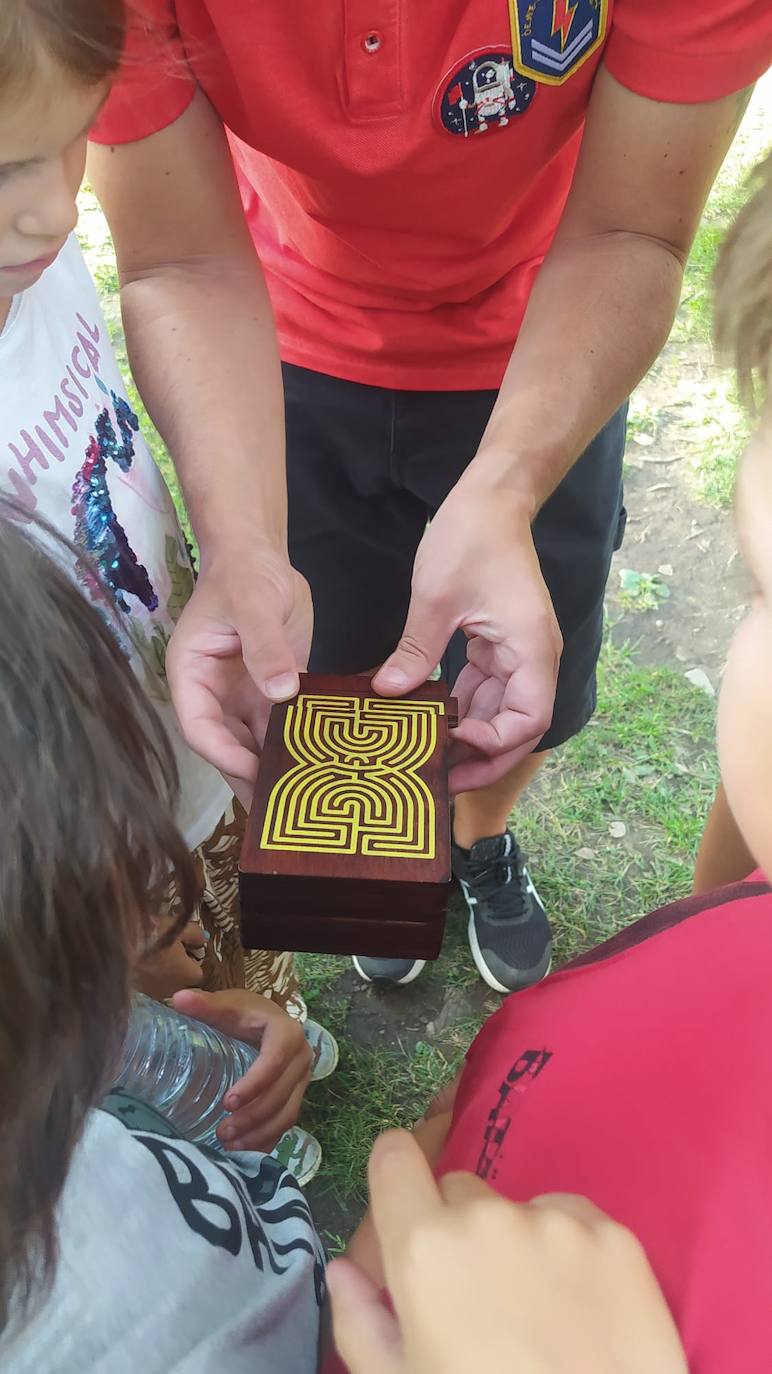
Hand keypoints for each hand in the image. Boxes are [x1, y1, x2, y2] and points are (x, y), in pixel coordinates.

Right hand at [135, 918, 206, 1000]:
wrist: (113, 945)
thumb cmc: (151, 934)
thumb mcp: (178, 926)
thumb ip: (195, 934)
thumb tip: (203, 940)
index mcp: (188, 976)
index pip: (197, 972)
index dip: (190, 959)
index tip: (180, 946)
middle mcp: (172, 992)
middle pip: (179, 982)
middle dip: (174, 971)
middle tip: (163, 950)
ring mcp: (150, 996)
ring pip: (160, 986)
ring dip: (157, 975)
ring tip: (145, 955)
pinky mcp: (131, 995)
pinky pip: (143, 987)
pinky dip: (141, 978)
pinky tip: (132, 963)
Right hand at [166, 542, 312, 805]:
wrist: (260, 556)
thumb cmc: (244, 573)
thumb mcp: (253, 602)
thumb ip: (264, 645)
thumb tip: (281, 693)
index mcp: (192, 676)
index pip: (199, 728)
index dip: (224, 755)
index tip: (254, 773)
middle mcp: (214, 695)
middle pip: (227, 747)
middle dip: (250, 779)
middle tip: (278, 817)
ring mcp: (243, 697)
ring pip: (256, 744)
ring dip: (276, 771)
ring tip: (303, 803)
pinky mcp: (273, 693)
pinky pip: (283, 727)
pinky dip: (298, 748)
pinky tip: (322, 769)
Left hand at [172, 988, 311, 1151]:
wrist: (266, 1020)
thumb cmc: (244, 1013)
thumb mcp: (228, 1005)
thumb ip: (205, 1004)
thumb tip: (178, 998)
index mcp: (287, 1033)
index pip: (274, 1062)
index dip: (253, 1085)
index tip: (226, 1103)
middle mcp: (301, 1058)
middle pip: (281, 1094)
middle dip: (253, 1118)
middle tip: (222, 1133)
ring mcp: (302, 1080)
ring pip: (287, 1114)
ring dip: (260, 1134)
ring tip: (229, 1145)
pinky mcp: (297, 1096)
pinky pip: (286, 1123)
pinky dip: (267, 1140)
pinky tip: (243, 1150)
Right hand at [328, 1131, 687, 1373]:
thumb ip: (361, 1324)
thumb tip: (343, 1270)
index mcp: (425, 1248)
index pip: (393, 1158)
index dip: (395, 1180)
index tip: (406, 1212)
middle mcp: (488, 1215)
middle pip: (459, 1193)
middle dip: (458, 1232)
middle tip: (477, 1303)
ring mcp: (558, 1221)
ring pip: (520, 1208)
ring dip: (517, 1244)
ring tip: (537, 1317)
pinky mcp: (615, 1237)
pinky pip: (575, 1223)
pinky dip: (571, 1253)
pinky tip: (580, 1312)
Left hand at [372, 483, 561, 793]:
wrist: (492, 497)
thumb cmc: (473, 537)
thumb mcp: (438, 596)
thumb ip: (417, 649)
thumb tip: (389, 693)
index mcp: (532, 648)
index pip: (530, 719)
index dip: (496, 743)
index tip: (453, 743)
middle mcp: (532, 657)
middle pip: (517, 726)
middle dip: (483, 757)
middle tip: (441, 782)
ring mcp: (516, 652)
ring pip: (500, 712)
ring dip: (470, 737)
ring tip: (431, 761)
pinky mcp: (498, 644)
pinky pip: (485, 689)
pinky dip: (461, 709)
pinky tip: (430, 722)